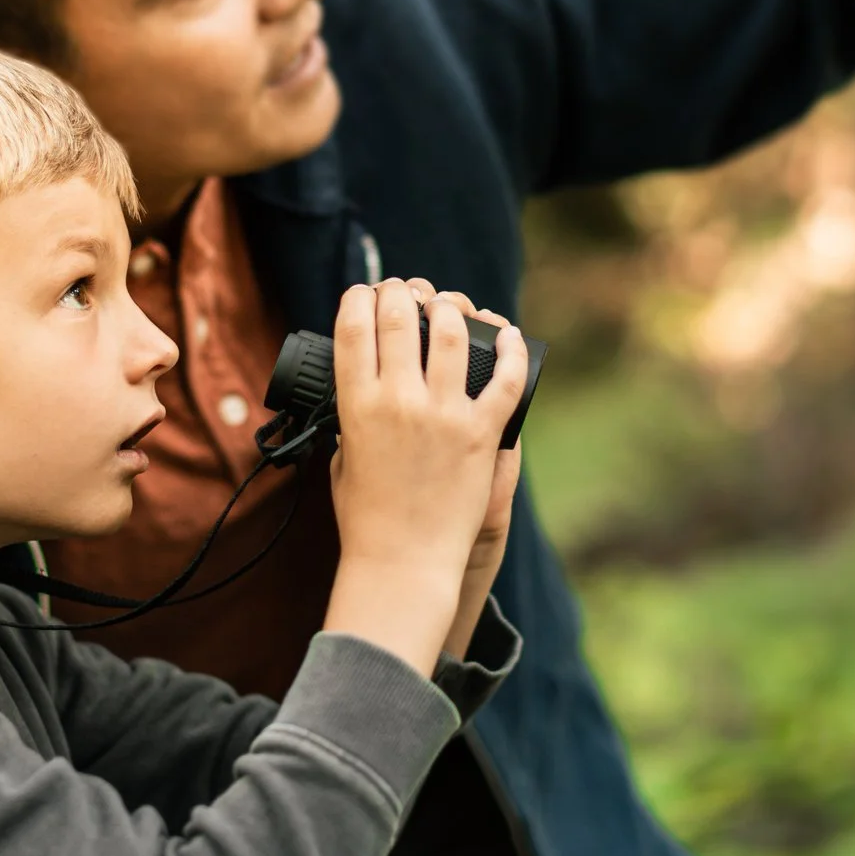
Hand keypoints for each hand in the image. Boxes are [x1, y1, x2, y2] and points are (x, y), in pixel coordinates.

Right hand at [323, 279, 528, 671]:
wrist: (403, 564)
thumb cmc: (367, 520)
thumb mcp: (343, 461)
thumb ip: (351, 423)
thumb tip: (364, 392)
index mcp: (357, 407)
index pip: (354, 327)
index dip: (360, 298)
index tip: (366, 294)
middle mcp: (399, 402)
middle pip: (400, 317)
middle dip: (402, 292)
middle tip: (407, 291)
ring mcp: (444, 415)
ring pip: (452, 333)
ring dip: (451, 307)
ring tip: (450, 304)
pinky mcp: (481, 434)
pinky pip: (506, 379)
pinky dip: (511, 350)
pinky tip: (509, 334)